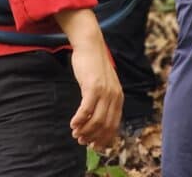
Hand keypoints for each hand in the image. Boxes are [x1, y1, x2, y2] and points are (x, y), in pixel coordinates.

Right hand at [55, 8, 122, 148]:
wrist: (90, 45)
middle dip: (93, 137)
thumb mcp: (103, 83)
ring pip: (96, 121)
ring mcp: (104, 92)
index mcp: (118, 98)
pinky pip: (86, 110)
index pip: (114, 125)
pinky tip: (72, 124)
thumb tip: (96, 117)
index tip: (94, 145)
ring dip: (85, 130)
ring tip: (75, 134)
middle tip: (81, 141)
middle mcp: (114, 97)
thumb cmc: (94, 65)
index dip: (104, 138)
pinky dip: (79, 120)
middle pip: (105, 126)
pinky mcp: (92, 87)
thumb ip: (104, 99)